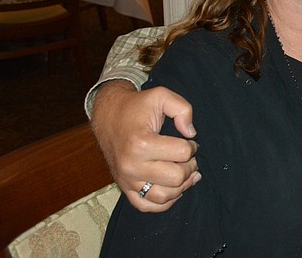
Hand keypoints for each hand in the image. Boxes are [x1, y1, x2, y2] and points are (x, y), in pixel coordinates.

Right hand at [90, 80, 200, 211]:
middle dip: (190, 166)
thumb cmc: (136, 106)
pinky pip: (147, 206)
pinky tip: (172, 187)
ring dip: (181, 185)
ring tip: (185, 171)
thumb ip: (182, 109)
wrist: (108, 116)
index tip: (190, 141)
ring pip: (165, 197)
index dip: (193, 146)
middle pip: (177, 178)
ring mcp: (127, 181)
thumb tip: (191, 133)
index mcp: (141, 143)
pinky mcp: (125, 189)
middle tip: (189, 157)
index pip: (183, 153)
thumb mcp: (161, 95)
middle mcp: (132, 166)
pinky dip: (164, 201)